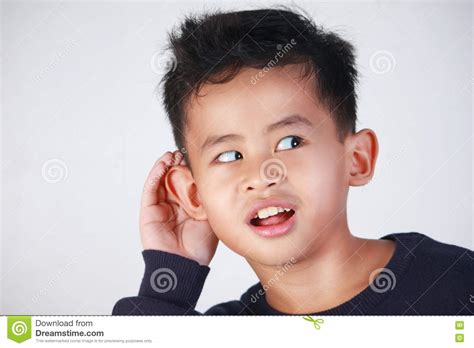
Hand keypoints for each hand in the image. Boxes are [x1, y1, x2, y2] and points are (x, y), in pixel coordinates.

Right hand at [139, 150, 217, 265]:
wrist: (185, 265)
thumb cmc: (199, 247)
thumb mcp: (209, 218)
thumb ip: (208, 199)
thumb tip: (213, 178)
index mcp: (187, 207)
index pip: (187, 183)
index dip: (190, 170)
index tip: (196, 157)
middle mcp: (173, 205)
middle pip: (172, 179)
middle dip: (178, 165)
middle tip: (184, 152)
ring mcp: (160, 207)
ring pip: (160, 181)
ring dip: (165, 165)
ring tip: (173, 154)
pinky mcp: (148, 210)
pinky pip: (150, 188)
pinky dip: (155, 174)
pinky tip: (163, 163)